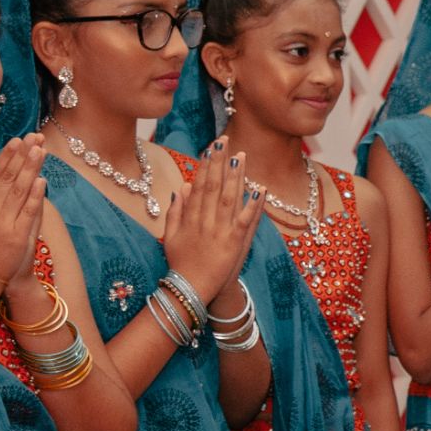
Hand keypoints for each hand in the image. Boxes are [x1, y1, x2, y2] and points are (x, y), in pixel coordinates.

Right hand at [0, 134, 47, 284]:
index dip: (6, 157)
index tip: (16, 140)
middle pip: (7, 178)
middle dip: (22, 155)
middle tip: (33, 137)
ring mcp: (2, 224)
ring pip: (18, 190)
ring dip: (30, 168)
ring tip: (40, 149)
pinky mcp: (16, 237)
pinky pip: (28, 212)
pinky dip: (35, 195)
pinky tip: (41, 179)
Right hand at [162, 137, 261, 302]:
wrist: (192, 289)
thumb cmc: (181, 263)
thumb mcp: (171, 236)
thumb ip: (175, 212)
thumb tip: (182, 187)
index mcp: (190, 218)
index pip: (199, 186)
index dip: (205, 165)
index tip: (211, 148)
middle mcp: (205, 221)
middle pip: (213, 186)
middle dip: (219, 162)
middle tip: (224, 141)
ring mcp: (220, 231)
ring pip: (229, 198)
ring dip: (235, 176)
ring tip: (240, 156)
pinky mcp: (235, 243)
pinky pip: (245, 220)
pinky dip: (253, 204)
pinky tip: (260, 189)